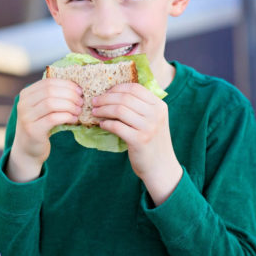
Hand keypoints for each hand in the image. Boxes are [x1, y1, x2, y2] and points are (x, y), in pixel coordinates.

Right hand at [7, 78, 82, 182]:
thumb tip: (75, 86)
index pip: (48, 82)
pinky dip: (67, 117)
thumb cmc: (39, 125)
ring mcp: (26, 117)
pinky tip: (74, 119)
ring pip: (51, 103)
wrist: (27, 149)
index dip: (66, 84)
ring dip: (69, 106)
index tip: (79, 91)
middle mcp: (23, 104)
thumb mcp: (41, 108)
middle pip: (50, 91)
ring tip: (78, 111)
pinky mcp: (33, 130)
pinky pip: (53, 118)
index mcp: (26, 94)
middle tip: (81, 101)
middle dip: (69, 95)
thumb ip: (51, 96)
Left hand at [92, 83, 181, 205]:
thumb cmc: (152, 141)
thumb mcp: (152, 120)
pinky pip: (117, 126)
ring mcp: (149, 127)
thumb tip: (111, 93)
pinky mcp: (139, 140)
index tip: (105, 92)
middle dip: (105, 98)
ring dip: (103, 110)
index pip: (135, 88)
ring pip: (119, 110)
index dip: (117, 88)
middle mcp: (156, 114)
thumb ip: (140, 107)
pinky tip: (102, 124)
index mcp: (159, 105)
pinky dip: (106, 123)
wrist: (161, 167)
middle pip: (124, 98)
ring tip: (95, 112)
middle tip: (94, 102)